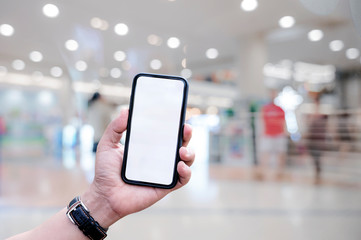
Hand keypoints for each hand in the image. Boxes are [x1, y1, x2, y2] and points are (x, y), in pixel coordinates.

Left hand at [82, 109, 194, 227]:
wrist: (105, 195)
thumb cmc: (106, 171)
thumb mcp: (107, 144)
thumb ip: (115, 127)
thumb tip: (127, 111)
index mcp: (149, 146)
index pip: (166, 132)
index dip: (175, 124)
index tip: (178, 115)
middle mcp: (160, 157)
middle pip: (180, 143)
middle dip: (187, 135)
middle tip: (186, 129)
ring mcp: (165, 172)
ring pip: (186, 160)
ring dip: (190, 153)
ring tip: (182, 151)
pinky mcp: (167, 186)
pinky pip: (183, 179)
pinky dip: (186, 172)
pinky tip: (180, 167)